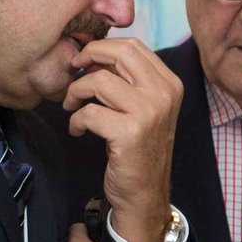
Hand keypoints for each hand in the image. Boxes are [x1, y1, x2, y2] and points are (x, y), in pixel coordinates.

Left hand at [64, 37, 181, 241]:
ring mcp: (149, 113)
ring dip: (76, 91)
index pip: (133, 46)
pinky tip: (77, 130)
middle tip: (73, 71)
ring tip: (71, 106)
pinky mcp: (130, 133)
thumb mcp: (145, 109)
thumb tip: (96, 55)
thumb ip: (129, 81)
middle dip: (88, 58)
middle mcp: (164, 94)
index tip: (85, 61)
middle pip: (118, 54)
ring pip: (99, 81)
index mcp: (169, 84)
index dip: (103, 48)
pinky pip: (89, 113)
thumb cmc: (139, 150)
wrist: (145, 194)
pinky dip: (75, 120)